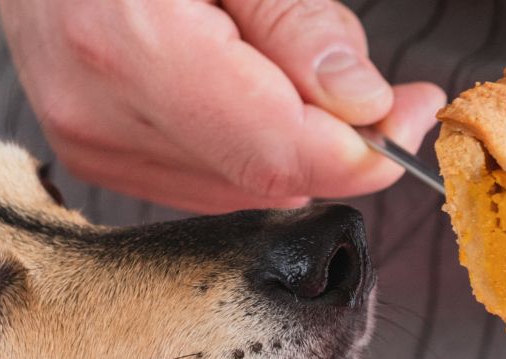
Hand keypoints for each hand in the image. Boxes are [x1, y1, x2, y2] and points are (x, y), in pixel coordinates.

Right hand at [0, 0, 444, 212]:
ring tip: (275, 58)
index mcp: (130, 40)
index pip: (274, 151)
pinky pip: (203, 180)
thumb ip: (298, 22)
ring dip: (287, 140)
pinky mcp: (91, 154)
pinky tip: (238, 84)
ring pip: (240, 188)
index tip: (416, 113)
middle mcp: (97, 107)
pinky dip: (243, 144)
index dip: (364, 151)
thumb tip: (364, 106)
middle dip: (334, 140)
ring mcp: (88, 140)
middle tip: (374, 84)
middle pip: (263, 175)